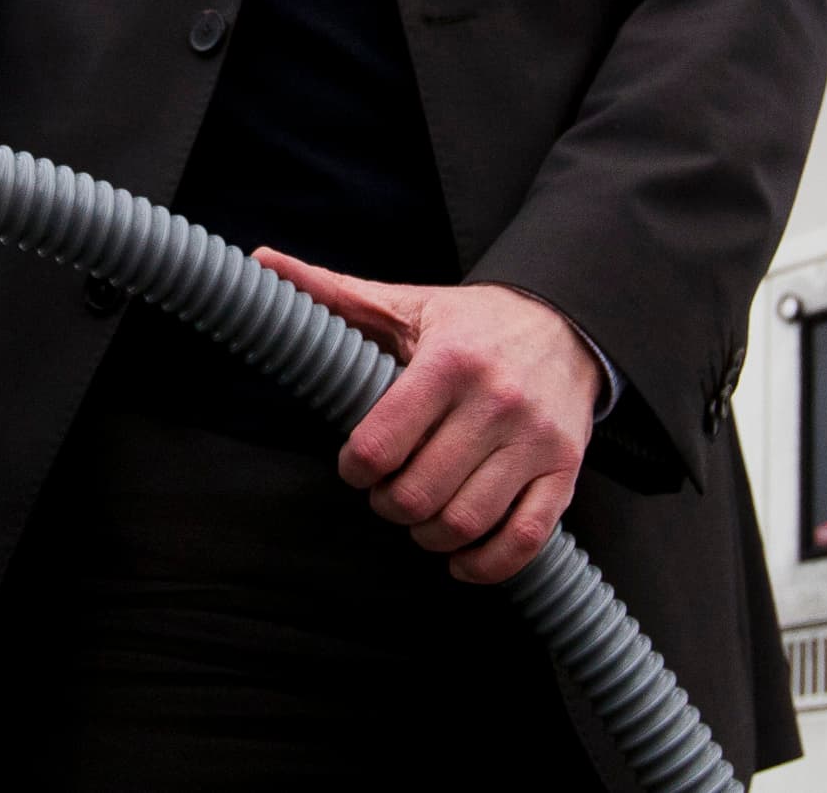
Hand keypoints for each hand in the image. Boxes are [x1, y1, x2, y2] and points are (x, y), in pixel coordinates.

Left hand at [254, 252, 599, 583]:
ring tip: (420, 517)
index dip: (355, 469)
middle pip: (420, 492)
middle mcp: (497, 401)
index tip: (355, 465)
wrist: (567, 326)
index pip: (380, 444)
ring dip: (429, 536)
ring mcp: (535, 440)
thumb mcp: (404, 305)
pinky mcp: (565, 470)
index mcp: (449, 362)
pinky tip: (461, 556)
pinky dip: (486, 564)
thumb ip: (332, 293)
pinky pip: (525, 540)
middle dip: (388, 505)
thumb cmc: (472, 324)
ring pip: (466, 521)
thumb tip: (259, 261)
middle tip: (386, 493)